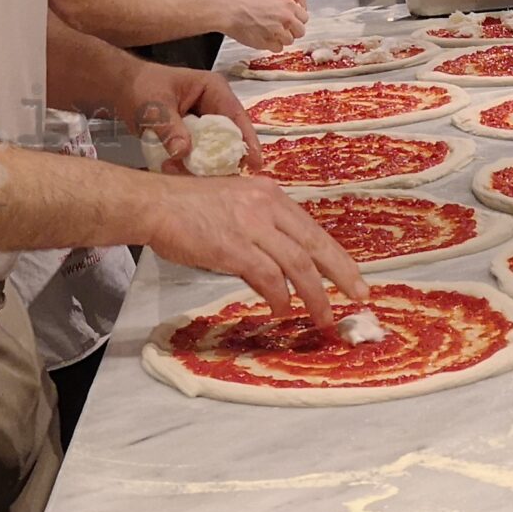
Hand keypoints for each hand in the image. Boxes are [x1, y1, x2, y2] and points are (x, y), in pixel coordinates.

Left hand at [128, 63, 260, 170]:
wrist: (121, 89)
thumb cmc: (141, 87)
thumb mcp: (155, 106)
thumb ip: (169, 128)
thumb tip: (183, 152)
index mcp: (214, 90)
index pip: (237, 116)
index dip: (248, 140)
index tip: (254, 163)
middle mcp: (214, 107)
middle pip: (229, 137)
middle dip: (222, 158)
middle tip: (220, 180)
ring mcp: (204, 123)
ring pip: (213, 149)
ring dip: (202, 164)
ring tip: (186, 174)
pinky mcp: (192, 137)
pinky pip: (198, 154)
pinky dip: (189, 165)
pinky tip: (176, 171)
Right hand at [142, 178, 371, 325]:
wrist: (153, 204)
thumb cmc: (185, 208)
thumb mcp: (233, 204)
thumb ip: (259, 228)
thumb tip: (275, 265)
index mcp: (269, 194)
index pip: (312, 229)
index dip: (337, 256)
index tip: (352, 277)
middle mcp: (266, 206)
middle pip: (315, 246)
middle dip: (342, 275)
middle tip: (359, 297)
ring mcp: (251, 226)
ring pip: (298, 266)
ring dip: (315, 295)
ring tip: (323, 317)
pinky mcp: (234, 247)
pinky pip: (269, 277)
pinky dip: (280, 297)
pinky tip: (281, 309)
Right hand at [213, 0, 307, 49]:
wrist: (229, 10)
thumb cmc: (243, 1)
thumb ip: (282, 3)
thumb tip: (290, 9)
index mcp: (287, 4)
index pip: (304, 17)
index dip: (297, 20)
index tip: (292, 22)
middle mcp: (286, 18)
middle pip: (300, 31)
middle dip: (293, 31)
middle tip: (284, 30)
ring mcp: (278, 31)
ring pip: (290, 41)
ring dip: (282, 39)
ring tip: (271, 34)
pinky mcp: (269, 42)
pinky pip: (278, 49)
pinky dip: (273, 46)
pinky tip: (265, 39)